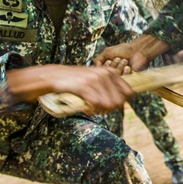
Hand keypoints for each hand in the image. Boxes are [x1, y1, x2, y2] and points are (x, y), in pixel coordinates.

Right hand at [7, 64, 133, 113]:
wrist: (54, 77)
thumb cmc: (76, 81)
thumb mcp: (96, 79)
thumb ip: (110, 87)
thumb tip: (123, 101)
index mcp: (110, 72)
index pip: (128, 93)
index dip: (120, 103)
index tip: (109, 105)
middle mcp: (105, 74)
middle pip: (119, 102)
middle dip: (110, 109)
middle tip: (98, 108)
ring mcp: (95, 80)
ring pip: (108, 105)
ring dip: (100, 111)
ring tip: (90, 108)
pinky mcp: (85, 86)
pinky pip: (96, 105)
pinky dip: (91, 110)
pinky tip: (86, 108)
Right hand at [94, 34, 168, 72]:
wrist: (138, 50)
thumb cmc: (124, 50)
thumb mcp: (107, 52)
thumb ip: (98, 59)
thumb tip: (94, 67)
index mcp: (108, 68)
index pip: (101, 72)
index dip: (105, 66)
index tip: (109, 60)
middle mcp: (114, 74)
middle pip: (108, 75)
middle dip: (113, 65)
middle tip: (118, 58)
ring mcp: (121, 77)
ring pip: (115, 77)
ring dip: (120, 67)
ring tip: (124, 60)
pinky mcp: (128, 80)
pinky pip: (124, 79)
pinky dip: (126, 72)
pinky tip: (128, 66)